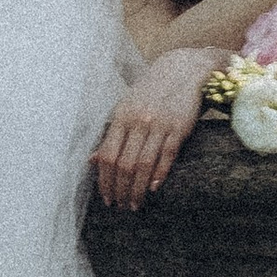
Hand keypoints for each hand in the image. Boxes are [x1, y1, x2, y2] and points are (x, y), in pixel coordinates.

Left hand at [90, 47, 215, 211]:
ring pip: (143, 165)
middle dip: (120, 190)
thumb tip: (92, 160)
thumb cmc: (152, 91)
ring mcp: (159, 124)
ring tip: (135, 204)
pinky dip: (159, 175)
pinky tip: (154, 189)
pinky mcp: (179, 128)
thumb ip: (111, 134)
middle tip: (120, 206)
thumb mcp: (127, 107)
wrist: (184, 70)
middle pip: (124, 164)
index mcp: (122, 117)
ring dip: (138, 189)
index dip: (104, 180)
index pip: (107, 155)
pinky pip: (166, 156)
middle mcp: (138, 121)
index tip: (106, 197)